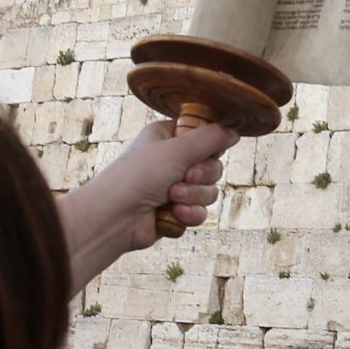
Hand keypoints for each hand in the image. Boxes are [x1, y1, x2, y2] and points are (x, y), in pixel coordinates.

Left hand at [55, 120, 237, 291]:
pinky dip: (189, 214)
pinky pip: (200, 212)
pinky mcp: (175, 212)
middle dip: (201, 176)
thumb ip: (210, 139)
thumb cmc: (138, 175)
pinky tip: (174, 214)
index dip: (209, 149)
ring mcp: (173, 188)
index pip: (205, 138)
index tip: (201, 153)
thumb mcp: (178, 149)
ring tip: (172, 198)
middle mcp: (171, 161)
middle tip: (184, 176)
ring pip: (209, 192)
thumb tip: (234, 131)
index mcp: (168, 138)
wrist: (116, 216)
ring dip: (194, 196)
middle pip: (213, 167)